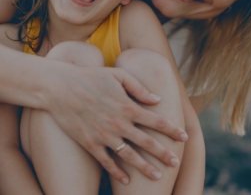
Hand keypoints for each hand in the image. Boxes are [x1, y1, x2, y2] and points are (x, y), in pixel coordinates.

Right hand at [43, 65, 187, 183]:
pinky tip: (126, 180)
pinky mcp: (90, 144)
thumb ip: (139, 88)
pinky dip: (117, 172)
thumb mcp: (118, 75)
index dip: (172, 130)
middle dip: (164, 153)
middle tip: (175, 162)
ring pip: (129, 156)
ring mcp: (104, 135)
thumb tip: (157, 99)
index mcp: (128, 106)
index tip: (184, 137)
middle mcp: (119, 123)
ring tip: (157, 176)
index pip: (157, 121)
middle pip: (147, 142)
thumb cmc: (91, 77)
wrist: (60, 87)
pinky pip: (107, 162)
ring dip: (144, 168)